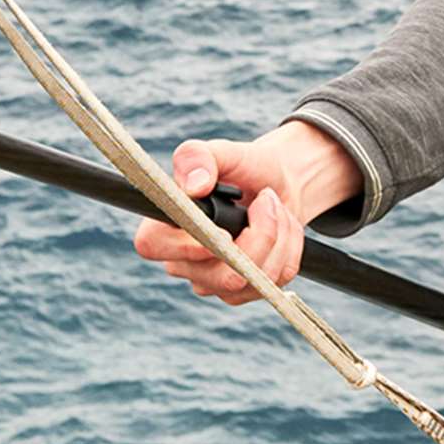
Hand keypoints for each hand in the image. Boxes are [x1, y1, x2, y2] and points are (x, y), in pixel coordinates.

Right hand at [130, 122, 360, 305]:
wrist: (279, 182)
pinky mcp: (244, 291)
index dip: (187, 245)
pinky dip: (290, 247)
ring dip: (278, 236)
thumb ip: (199, 157)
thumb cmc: (243, 167)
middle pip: (221, 276)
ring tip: (275, 206)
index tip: (223, 229)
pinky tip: (282, 226)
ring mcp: (213, 282)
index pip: (152, 246)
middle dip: (259, 236)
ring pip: (253, 281)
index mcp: (164, 226)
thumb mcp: (222, 152)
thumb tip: (195, 186)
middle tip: (267, 199)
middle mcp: (183, 262)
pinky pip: (276, 280)